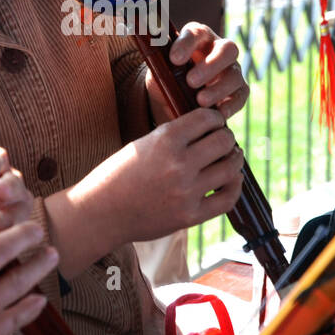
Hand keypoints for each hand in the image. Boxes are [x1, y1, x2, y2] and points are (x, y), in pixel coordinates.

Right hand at [45, 109, 244, 268]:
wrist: (100, 213)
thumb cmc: (119, 175)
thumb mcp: (144, 144)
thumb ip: (175, 136)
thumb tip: (211, 129)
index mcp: (165, 139)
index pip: (208, 118)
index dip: (215, 118)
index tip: (214, 123)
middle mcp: (179, 164)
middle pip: (224, 141)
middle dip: (226, 138)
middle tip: (223, 141)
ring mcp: (186, 192)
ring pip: (230, 168)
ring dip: (233, 160)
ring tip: (230, 158)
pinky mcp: (189, 216)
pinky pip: (227, 199)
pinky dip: (234, 186)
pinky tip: (231, 180)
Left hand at [146, 22, 248, 126]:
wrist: (173, 101)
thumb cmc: (167, 76)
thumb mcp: (157, 66)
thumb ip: (155, 54)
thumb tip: (143, 38)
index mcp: (198, 37)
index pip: (196, 33)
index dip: (187, 44)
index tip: (174, 59)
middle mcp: (219, 50)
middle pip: (227, 49)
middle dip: (210, 65)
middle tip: (191, 81)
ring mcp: (232, 70)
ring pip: (234, 74)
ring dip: (218, 88)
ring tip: (200, 101)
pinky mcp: (238, 91)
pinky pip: (240, 96)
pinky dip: (231, 105)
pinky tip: (219, 113)